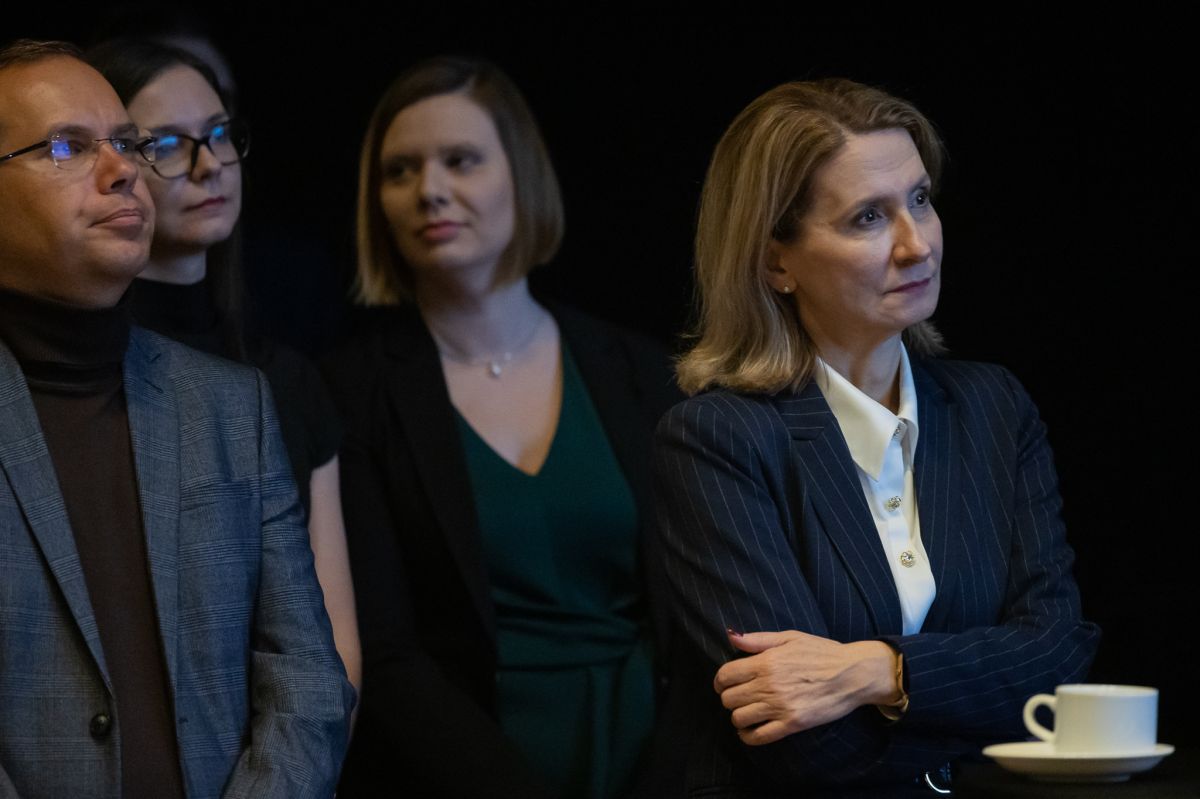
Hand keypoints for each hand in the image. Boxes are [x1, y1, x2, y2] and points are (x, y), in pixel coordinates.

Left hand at [713, 629, 900, 744]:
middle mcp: (769, 685)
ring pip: (739, 718)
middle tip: (738, 697)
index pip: (725, 676)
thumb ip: (758, 639)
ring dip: (738, 716)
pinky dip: (748, 736)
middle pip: (729, 698)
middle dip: (729, 698)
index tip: (724, 684)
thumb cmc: (822, 653)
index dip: (720, 681)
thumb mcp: (790, 637)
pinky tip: (749, 730)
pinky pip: (759, 736)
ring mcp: (780, 707)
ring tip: (746, 712)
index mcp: (766, 662)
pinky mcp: (792, 724)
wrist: (852, 674)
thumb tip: (731, 637)